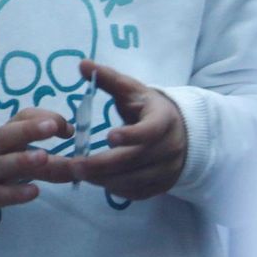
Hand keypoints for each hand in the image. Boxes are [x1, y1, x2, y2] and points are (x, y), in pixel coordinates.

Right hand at [0, 108, 71, 223]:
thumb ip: (29, 150)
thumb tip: (69, 150)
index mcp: (0, 137)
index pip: (20, 118)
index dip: (43, 118)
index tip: (67, 127)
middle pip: (9, 135)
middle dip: (32, 129)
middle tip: (55, 127)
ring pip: (3, 163)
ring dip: (24, 160)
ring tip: (45, 158)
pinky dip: (16, 192)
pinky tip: (34, 192)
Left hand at [67, 60, 186, 200]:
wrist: (180, 131)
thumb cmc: (149, 108)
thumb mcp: (133, 90)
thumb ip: (109, 79)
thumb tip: (83, 64)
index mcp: (164, 120)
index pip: (150, 131)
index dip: (132, 135)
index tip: (108, 136)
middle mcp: (169, 148)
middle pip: (136, 160)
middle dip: (104, 164)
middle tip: (76, 165)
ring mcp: (167, 170)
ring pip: (135, 180)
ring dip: (105, 179)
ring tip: (79, 173)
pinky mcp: (161, 186)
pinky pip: (137, 193)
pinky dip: (116, 189)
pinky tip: (97, 181)